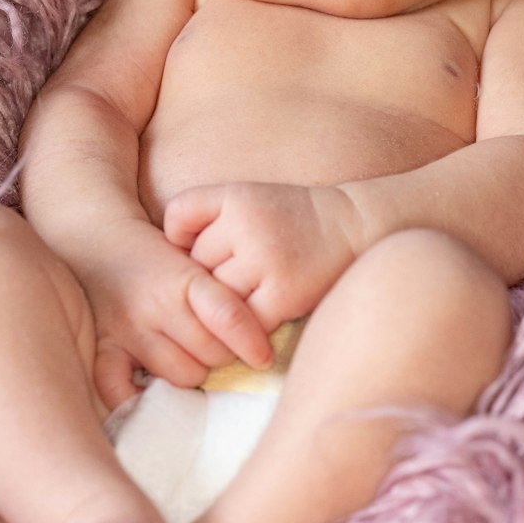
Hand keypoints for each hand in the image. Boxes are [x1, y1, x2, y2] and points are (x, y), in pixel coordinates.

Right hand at [78, 220, 272, 409]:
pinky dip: (136, 397)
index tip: (263, 357)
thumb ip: (225, 298)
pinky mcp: (104, 348)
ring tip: (188, 354)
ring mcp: (127, 331)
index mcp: (184, 279)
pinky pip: (119, 389)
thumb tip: (260, 344)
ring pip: (181, 376)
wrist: (103, 242)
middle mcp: (155, 306)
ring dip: (192, 371)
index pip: (227, 316)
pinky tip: (150, 391)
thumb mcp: (199, 265)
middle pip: (210, 354)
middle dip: (222, 353)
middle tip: (215, 342)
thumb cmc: (164, 259)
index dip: (251, 342)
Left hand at [162, 182, 361, 329]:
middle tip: (230, 278)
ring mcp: (266, 261)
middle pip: (195, 264)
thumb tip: (168, 265)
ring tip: (244, 299)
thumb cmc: (293, 218)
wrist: (355, 227)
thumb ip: (206, 217)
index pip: (178, 218)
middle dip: (207, 275)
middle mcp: (247, 225)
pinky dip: (245, 326)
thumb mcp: (248, 197)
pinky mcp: (283, 294)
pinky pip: (242, 321)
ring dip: (225, 303)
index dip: (180, 237)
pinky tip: (257, 318)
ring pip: (215, 295)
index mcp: (236, 196)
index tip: (197, 247)